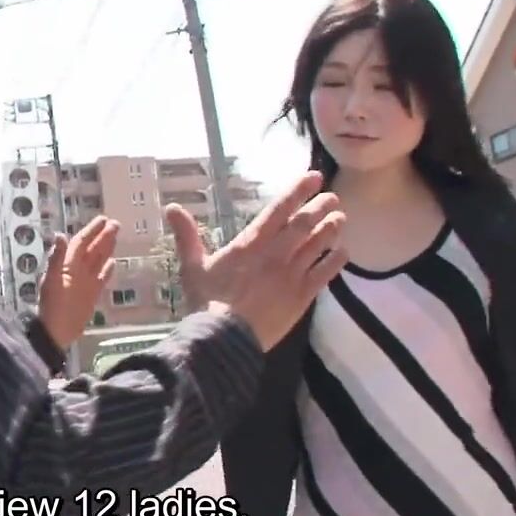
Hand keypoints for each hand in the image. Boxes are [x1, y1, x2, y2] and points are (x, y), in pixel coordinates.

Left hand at [37, 216, 118, 348]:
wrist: (57, 331)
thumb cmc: (53, 305)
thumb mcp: (53, 280)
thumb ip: (56, 258)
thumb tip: (59, 234)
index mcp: (66, 265)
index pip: (80, 243)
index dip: (91, 231)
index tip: (103, 219)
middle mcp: (76, 270)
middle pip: (91, 249)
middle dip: (102, 236)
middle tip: (116, 224)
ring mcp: (85, 282)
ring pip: (97, 260)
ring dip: (106, 248)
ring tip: (116, 236)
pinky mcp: (91, 294)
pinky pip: (101, 278)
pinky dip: (107, 270)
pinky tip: (113, 263)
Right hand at [163, 171, 347, 350]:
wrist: (225, 337)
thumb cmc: (206, 301)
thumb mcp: (192, 266)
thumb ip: (187, 235)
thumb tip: (172, 207)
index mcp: (251, 243)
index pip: (278, 210)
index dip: (297, 191)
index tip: (313, 177)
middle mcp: (276, 254)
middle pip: (305, 224)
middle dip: (320, 207)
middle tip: (332, 197)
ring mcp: (292, 275)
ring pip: (318, 245)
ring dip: (331, 229)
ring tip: (340, 218)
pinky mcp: (302, 297)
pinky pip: (324, 274)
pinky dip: (335, 261)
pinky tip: (343, 252)